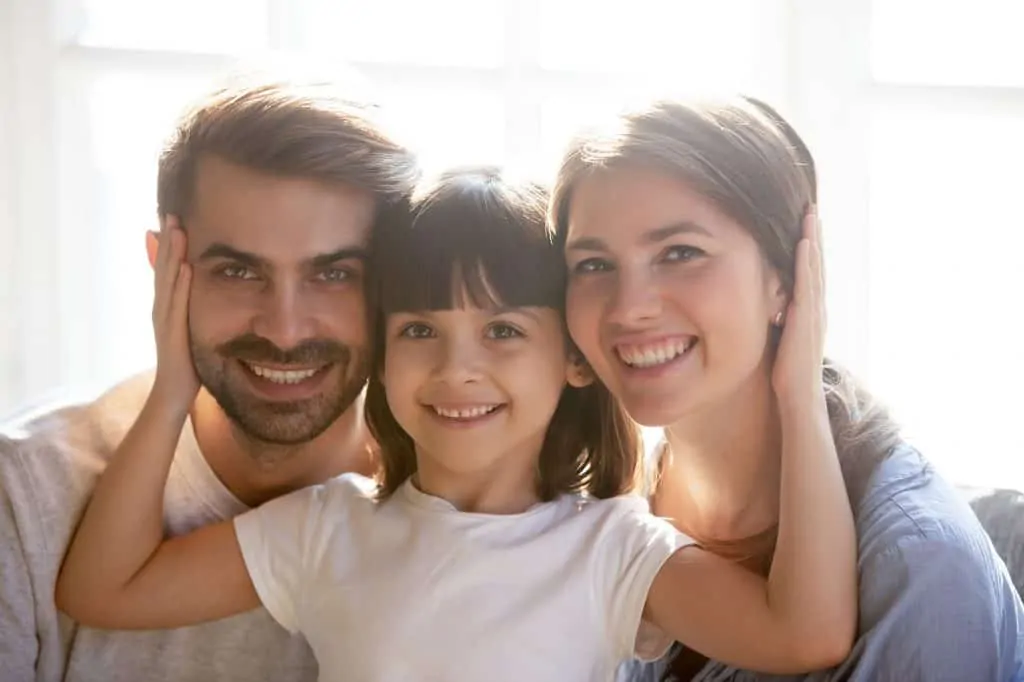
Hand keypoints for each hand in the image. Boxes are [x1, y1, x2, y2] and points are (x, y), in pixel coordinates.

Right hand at [150, 216, 198, 413]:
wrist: (173, 393)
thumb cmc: (185, 363)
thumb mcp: (188, 329)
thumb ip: (189, 312)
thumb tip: (198, 296)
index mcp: (166, 307)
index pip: (167, 271)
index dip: (169, 246)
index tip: (174, 221)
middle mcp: (161, 309)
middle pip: (163, 269)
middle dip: (167, 241)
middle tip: (170, 213)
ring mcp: (165, 320)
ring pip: (168, 281)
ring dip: (172, 255)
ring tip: (176, 229)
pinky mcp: (174, 332)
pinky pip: (178, 304)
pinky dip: (182, 285)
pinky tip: (188, 268)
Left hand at [771, 208, 825, 408]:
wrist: (798, 398)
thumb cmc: (788, 373)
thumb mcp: (782, 338)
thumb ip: (781, 319)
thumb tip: (770, 305)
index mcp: (810, 312)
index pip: (809, 273)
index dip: (808, 248)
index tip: (805, 223)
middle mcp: (816, 308)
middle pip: (816, 264)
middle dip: (814, 236)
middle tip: (811, 207)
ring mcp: (814, 312)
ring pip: (814, 269)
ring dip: (813, 241)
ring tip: (810, 215)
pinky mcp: (807, 319)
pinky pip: (807, 285)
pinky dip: (806, 263)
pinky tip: (803, 245)